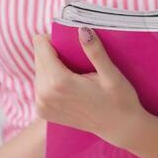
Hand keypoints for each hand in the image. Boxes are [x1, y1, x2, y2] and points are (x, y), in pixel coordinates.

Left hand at [32, 29, 147, 148]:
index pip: (41, 46)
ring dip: (52, 65)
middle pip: (38, 57)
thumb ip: (95, 52)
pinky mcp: (42, 112)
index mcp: (59, 82)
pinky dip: (51, 79)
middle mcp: (44, 95)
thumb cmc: (119, 99)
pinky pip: (40, 85)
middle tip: (77, 56)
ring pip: (38, 70)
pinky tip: (68, 83)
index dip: (54, 38)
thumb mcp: (111, 74)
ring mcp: (41, 106)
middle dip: (54, 51)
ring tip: (74, 70)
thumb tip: (82, 29)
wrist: (119, 128)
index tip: (71, 40)